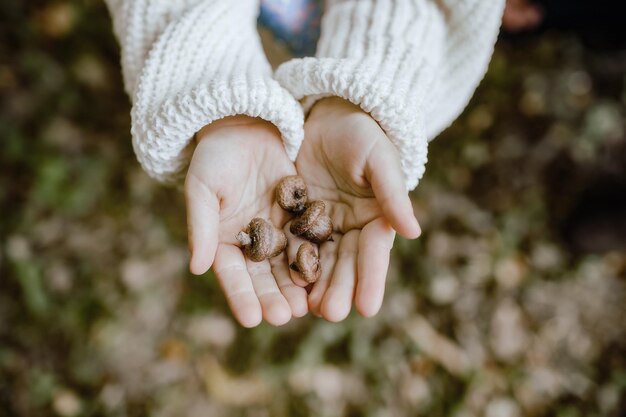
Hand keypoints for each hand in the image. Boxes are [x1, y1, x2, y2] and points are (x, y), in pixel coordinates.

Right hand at [185, 116, 307, 326]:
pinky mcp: (299, 215)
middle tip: (285, 317)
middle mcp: (251, 242)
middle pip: (262, 276)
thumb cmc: (215, 155)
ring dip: (296, 286)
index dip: (241, 296)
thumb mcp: (203, 187)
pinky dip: (316, 257)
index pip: (232, 274)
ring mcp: (277, 230)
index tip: (252, 319)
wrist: (245, 123)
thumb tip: (196, 268)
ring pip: (288, 264)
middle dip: (272, 297)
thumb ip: (200, 226)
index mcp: (223, 240)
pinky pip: (309, 239)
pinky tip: (325, 275)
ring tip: (307, 307)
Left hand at [291, 98, 420, 320]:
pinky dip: (288, 265)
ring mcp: (321, 226)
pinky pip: (290, 244)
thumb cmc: (360, 132)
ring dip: (314, 286)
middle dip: (339, 289)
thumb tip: (413, 232)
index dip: (371, 279)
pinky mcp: (294, 219)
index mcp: (375, 218)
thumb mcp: (378, 158)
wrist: (325, 113)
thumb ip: (392, 193)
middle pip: (345, 264)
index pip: (373, 253)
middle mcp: (349, 228)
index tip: (367, 308)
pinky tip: (283, 285)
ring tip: (307, 311)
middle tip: (331, 314)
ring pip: (318, 261)